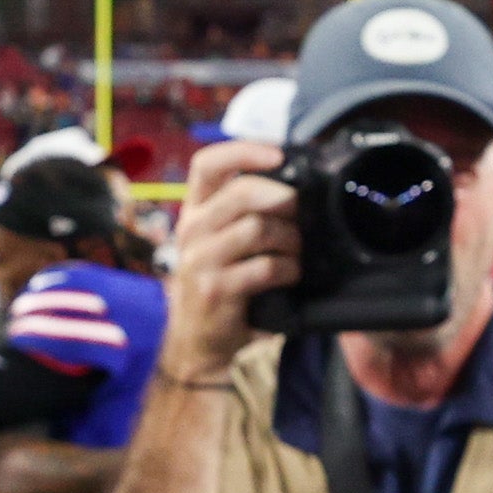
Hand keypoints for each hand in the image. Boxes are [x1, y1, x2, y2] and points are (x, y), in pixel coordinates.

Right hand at [152, 138, 300, 387]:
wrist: (198, 340)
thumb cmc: (222, 283)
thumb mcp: (223, 241)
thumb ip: (246, 212)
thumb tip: (295, 184)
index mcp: (194, 211)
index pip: (208, 164)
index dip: (244, 151)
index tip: (279, 154)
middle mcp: (191, 230)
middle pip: (241, 193)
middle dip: (282, 198)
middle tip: (300, 213)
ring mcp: (199, 261)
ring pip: (257, 228)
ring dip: (290, 238)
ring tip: (297, 251)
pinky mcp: (215, 290)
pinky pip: (264, 267)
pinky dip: (288, 269)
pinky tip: (291, 275)